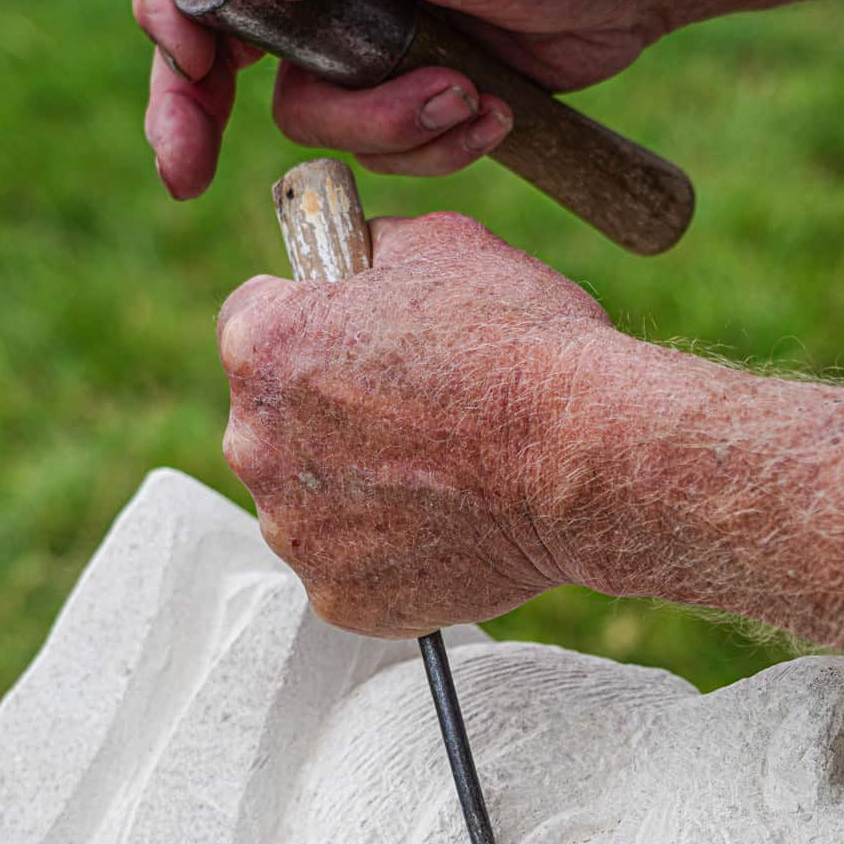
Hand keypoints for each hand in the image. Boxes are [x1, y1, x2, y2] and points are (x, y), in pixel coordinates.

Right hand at [137, 0, 671, 199]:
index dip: (170, 5)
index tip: (187, 61)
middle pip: (218, 45)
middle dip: (200, 109)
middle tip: (182, 173)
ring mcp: (361, 35)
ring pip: (311, 114)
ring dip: (388, 126)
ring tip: (467, 97)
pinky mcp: (409, 90)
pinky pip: (380, 147)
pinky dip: (433, 147)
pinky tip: (493, 112)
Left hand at [215, 213, 618, 636]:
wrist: (588, 460)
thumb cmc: (524, 349)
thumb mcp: (445, 245)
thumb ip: (371, 247)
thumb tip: (357, 255)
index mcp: (262, 345)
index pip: (255, 326)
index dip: (317, 329)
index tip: (365, 345)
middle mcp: (255, 442)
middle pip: (275, 424)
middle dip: (329, 417)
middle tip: (418, 417)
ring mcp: (295, 531)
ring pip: (310, 503)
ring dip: (356, 491)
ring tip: (442, 477)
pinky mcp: (341, 598)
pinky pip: (351, 570)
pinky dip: (390, 556)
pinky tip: (448, 528)